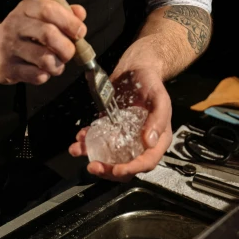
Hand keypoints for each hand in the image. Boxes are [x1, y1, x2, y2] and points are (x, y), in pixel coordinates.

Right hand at [0, 0, 85, 84]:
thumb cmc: (24, 31)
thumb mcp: (40, 15)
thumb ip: (63, 12)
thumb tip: (80, 13)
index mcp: (26, 8)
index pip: (48, 9)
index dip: (69, 22)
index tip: (80, 32)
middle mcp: (15, 25)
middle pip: (48, 34)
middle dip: (67, 47)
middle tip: (69, 52)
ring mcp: (9, 47)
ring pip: (45, 59)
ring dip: (58, 65)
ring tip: (56, 63)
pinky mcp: (7, 68)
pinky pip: (37, 76)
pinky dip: (46, 75)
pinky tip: (42, 70)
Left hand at [69, 64, 171, 181]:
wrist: (137, 68)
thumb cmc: (152, 83)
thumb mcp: (160, 99)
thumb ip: (158, 120)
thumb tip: (149, 142)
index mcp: (157, 139)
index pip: (146, 162)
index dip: (131, 169)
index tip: (117, 170)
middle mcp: (140, 141)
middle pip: (126, 164)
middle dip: (108, 170)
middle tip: (93, 167)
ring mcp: (124, 135)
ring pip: (109, 154)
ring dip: (93, 156)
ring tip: (79, 151)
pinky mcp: (110, 127)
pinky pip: (99, 139)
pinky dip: (87, 141)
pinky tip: (80, 137)